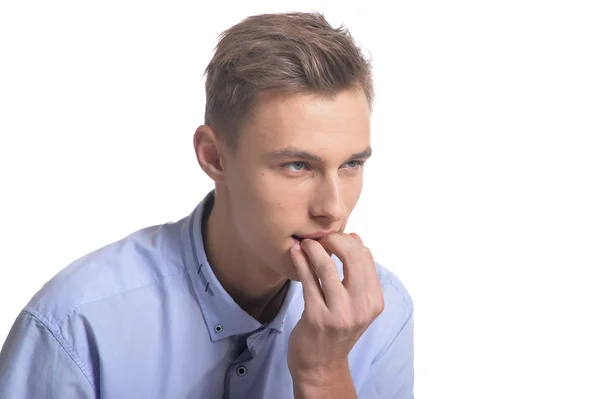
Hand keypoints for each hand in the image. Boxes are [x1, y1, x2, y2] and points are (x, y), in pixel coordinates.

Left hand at [287, 232, 384, 385]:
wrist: (320, 365)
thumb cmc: (335, 329)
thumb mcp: (355, 303)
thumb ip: (357, 273)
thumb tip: (354, 237)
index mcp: (374, 301)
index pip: (366, 258)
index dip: (348, 241)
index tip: (333, 237)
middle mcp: (361, 308)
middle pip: (352, 258)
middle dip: (334, 240)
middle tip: (319, 237)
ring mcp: (339, 314)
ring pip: (328, 267)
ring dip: (314, 249)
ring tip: (305, 242)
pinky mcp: (316, 318)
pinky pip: (308, 280)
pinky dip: (300, 261)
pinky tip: (294, 252)